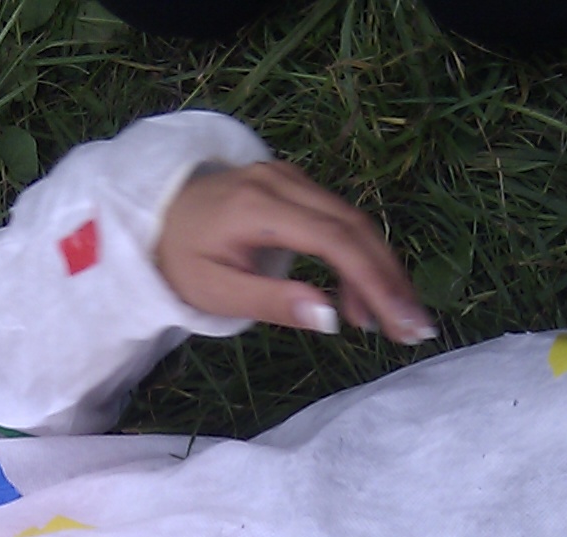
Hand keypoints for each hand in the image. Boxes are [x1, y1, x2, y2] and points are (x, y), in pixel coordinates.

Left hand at [155, 161, 434, 342]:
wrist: (151, 215)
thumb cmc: (179, 260)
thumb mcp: (216, 292)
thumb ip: (273, 302)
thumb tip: (331, 318)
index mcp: (259, 206)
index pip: (335, 240)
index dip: (375, 281)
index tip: (402, 322)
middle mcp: (282, 181)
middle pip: (355, 226)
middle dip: (390, 279)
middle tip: (415, 328)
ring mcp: (290, 177)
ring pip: (353, 221)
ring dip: (379, 271)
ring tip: (390, 323)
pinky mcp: (294, 184)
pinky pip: (338, 219)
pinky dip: (357, 257)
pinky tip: (359, 301)